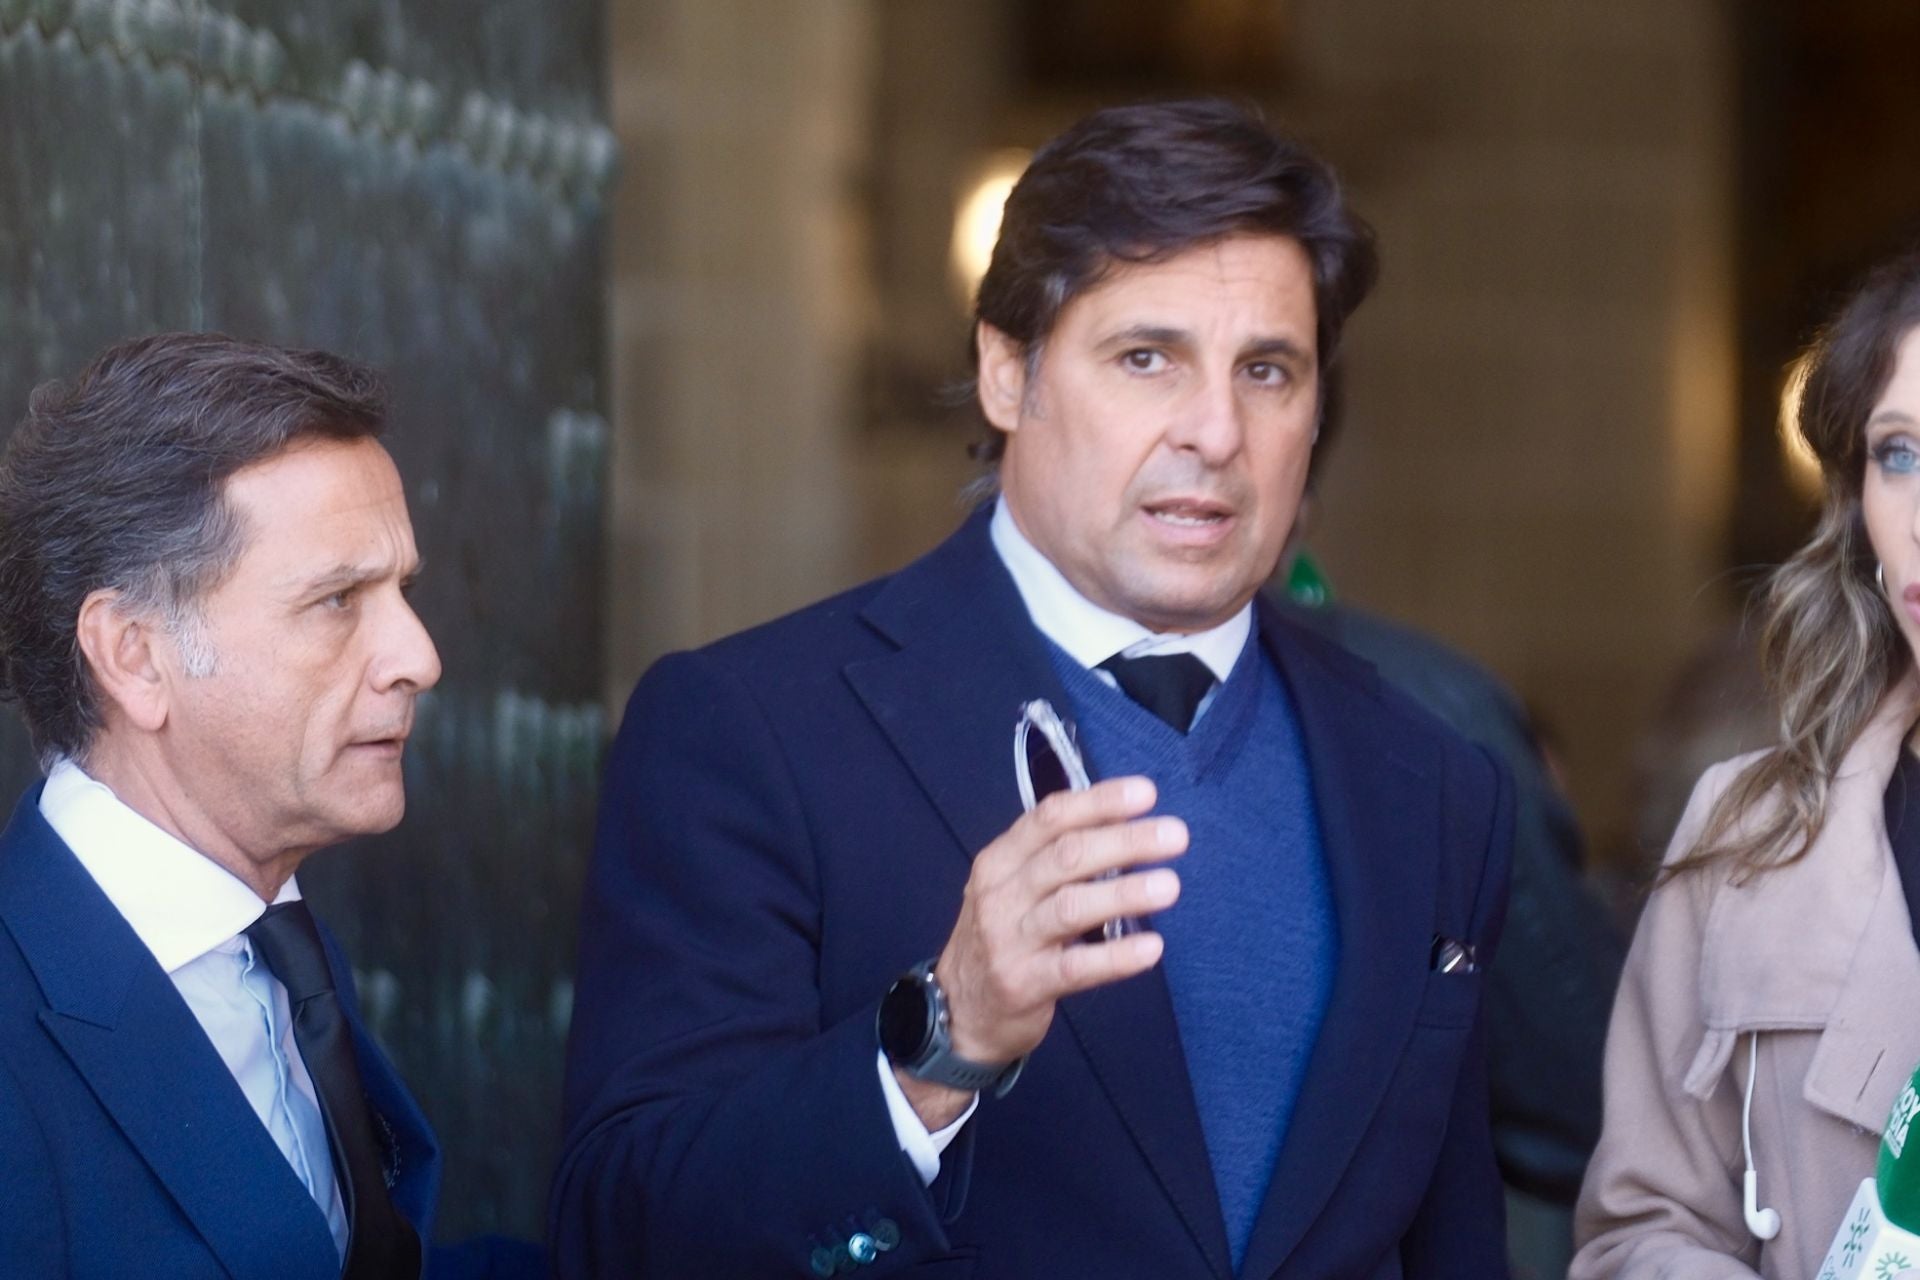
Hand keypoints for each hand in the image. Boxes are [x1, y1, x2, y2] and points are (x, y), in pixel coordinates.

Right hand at [897, 777, 1183, 1127]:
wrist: (962, 1010)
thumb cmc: (1004, 937)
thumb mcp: (1012, 888)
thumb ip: (1055, 857)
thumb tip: (1125, 822)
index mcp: (1000, 861)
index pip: (1050, 818)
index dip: (1099, 802)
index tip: (1146, 794)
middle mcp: (1000, 894)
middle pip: (1066, 857)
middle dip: (1125, 841)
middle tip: (1176, 835)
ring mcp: (1009, 940)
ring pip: (1071, 907)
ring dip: (1124, 893)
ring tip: (1170, 885)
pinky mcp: (1024, 984)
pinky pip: (1075, 968)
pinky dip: (1115, 956)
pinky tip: (1151, 948)